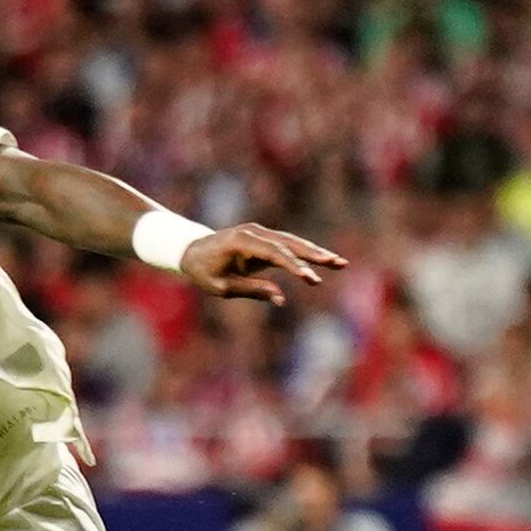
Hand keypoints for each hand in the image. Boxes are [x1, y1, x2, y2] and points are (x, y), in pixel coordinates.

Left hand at [176, 224, 345, 305]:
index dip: (293, 265)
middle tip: (337, 263)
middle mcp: (254, 232)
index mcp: (241, 241)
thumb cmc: (204, 271)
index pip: (273, 253)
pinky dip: (305, 253)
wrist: (191, 250)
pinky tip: (324, 260)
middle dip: (314, 254)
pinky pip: (287, 245)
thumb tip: (280, 298)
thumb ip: (251, 290)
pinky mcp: (264, 237)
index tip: (310, 278)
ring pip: (293, 242)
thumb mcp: (222, 287)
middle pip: (289, 242)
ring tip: (339, 262)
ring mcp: (260, 232)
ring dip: (316, 252)